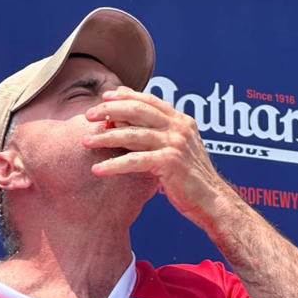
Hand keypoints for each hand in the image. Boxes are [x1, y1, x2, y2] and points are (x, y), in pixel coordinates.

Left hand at [83, 86, 220, 224]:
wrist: (212, 201)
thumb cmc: (191, 180)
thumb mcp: (178, 151)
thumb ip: (161, 137)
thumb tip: (133, 129)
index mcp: (181, 121)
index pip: (149, 100)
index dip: (126, 96)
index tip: (105, 96)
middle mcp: (179, 127)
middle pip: (137, 110)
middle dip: (109, 110)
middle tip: (88, 116)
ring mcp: (175, 143)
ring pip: (132, 134)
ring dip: (106, 138)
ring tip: (85, 142)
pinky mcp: (169, 162)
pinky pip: (134, 161)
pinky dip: (114, 165)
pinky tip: (97, 169)